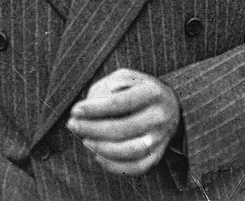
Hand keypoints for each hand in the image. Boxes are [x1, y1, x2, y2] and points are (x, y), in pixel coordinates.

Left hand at [66, 68, 180, 175]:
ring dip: (102, 148)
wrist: (171, 106)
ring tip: (84, 140)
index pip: (119, 103)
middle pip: (123, 128)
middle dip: (92, 128)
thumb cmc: (139, 89)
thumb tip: (89, 108)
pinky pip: (137, 167)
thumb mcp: (126, 77)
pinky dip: (114, 166)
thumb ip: (107, 87)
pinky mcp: (158, 155)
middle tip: (72, 125)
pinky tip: (97, 156)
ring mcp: (161, 138)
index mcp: (152, 92)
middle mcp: (160, 116)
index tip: (74, 110)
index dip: (94, 108)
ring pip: (130, 151)